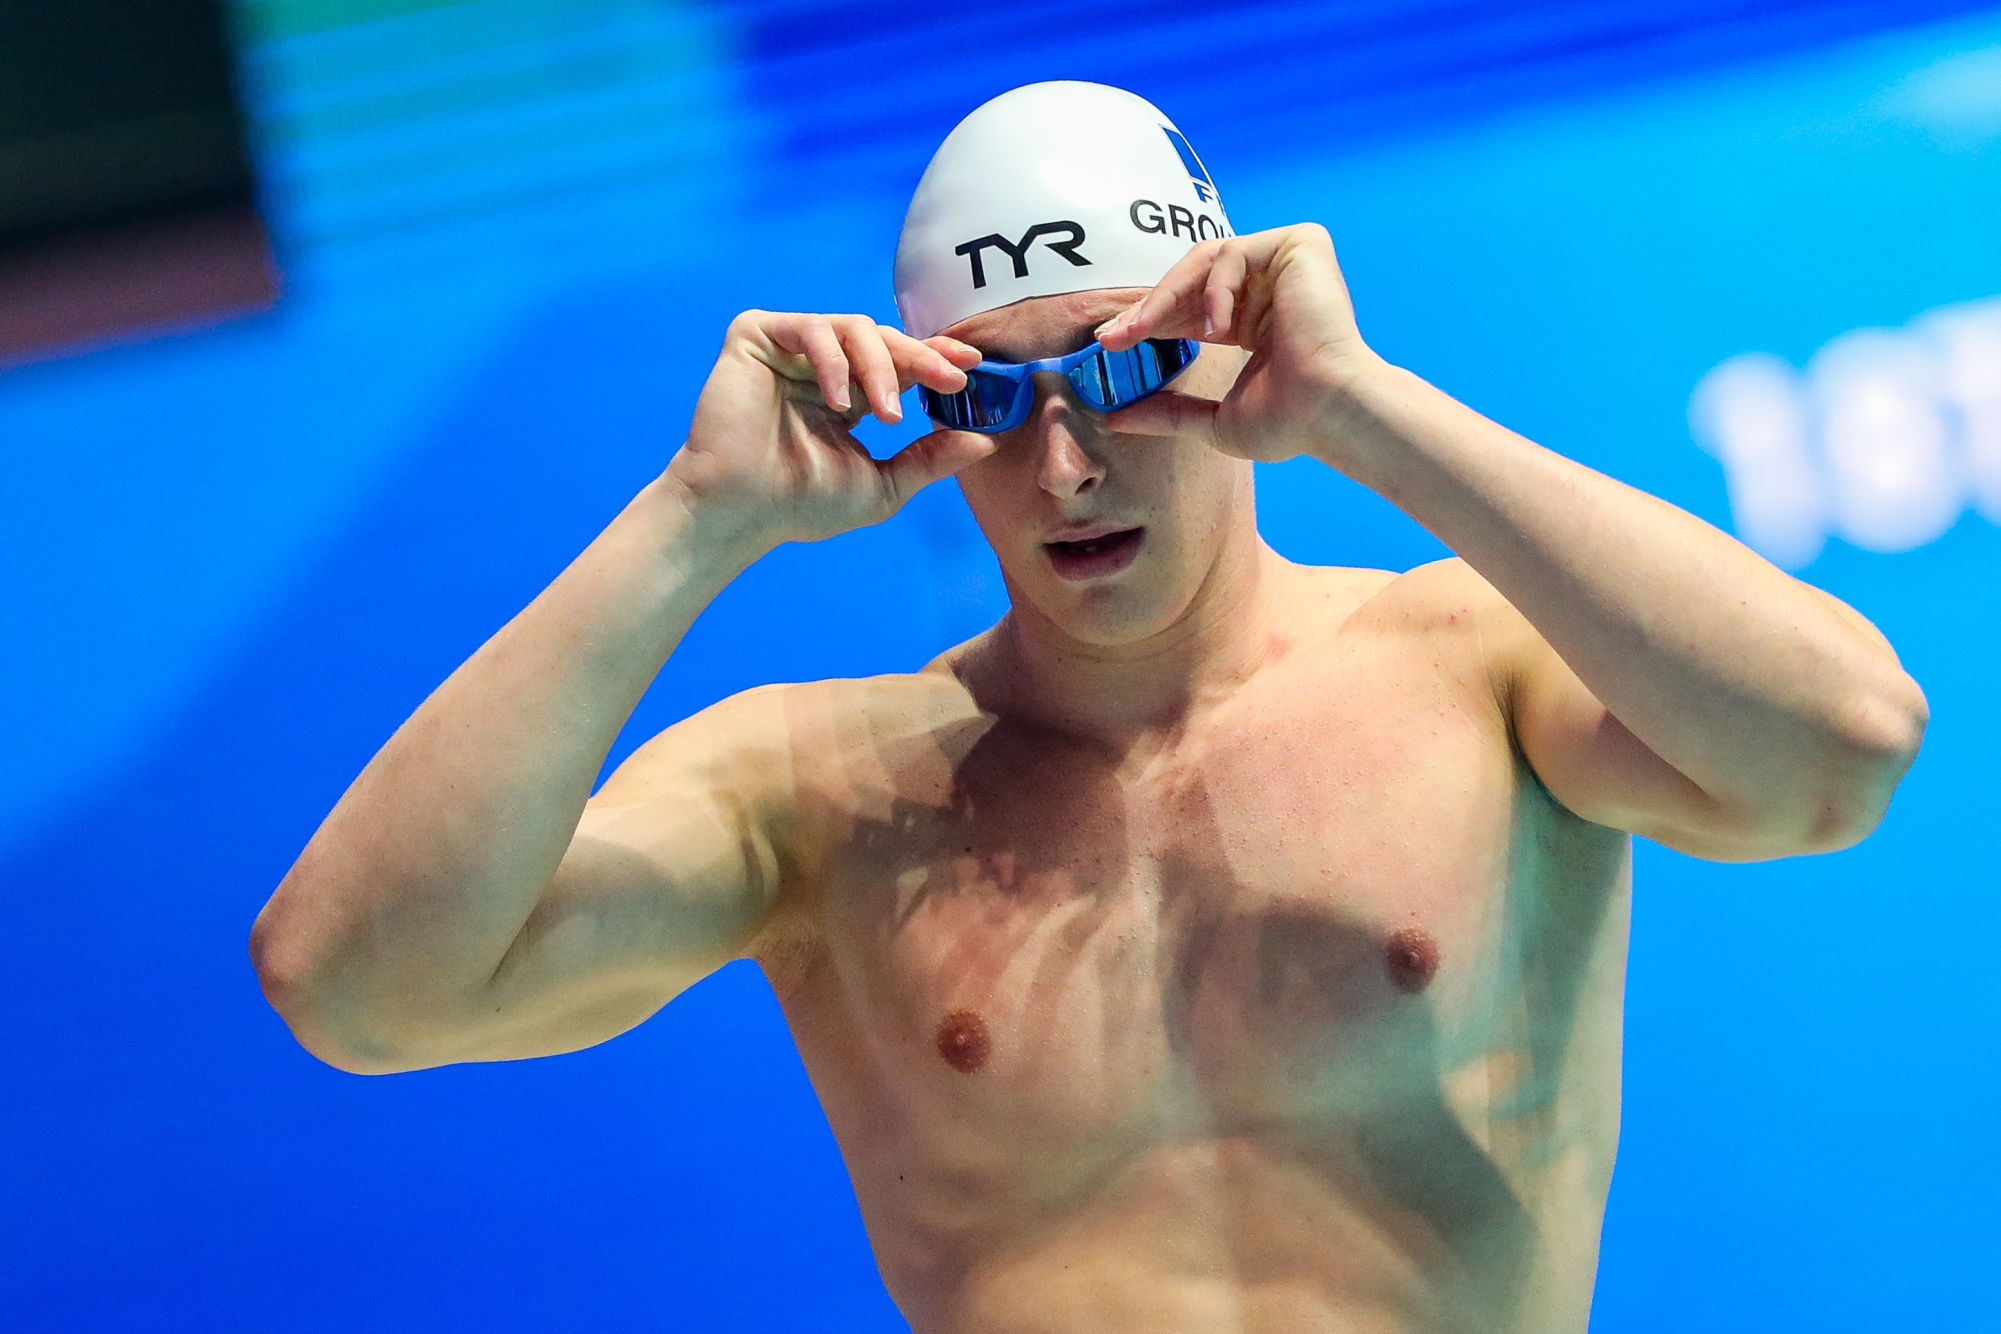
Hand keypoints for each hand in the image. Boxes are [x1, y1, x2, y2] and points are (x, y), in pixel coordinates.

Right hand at [667, 311, 989, 549]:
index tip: (972, 369)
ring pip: (853, 328)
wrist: (740, 511)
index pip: (899, 363)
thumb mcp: (884, 485)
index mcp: (848, 394)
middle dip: (922, 358)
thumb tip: (986, 443)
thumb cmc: (801, 505)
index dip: (936, 360)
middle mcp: (821, 366)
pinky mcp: (757, 337)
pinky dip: (834, 361)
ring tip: (889, 414)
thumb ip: (931, 460)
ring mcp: (788, 349)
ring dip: (882, 367)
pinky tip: (840, 401)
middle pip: (882, 339)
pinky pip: (810, 329)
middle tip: (951, 380)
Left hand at [1093, 224, 1378, 464]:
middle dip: (1148, 306)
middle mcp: (1269, 287)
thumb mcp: (1214, 420)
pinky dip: (1215, 288)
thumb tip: (1116, 417)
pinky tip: (1217, 328)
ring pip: (1204, 260)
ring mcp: (1285, 263)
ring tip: (1147, 332)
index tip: (1113, 341)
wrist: (1330, 412)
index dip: (1150, 320)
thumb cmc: (1290, 422)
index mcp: (1254, 320)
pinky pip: (1233, 252)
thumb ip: (1169, 413)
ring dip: (1168, 297)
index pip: (1191, 307)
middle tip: (1114, 335)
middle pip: (1192, 279)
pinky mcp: (1300, 244)